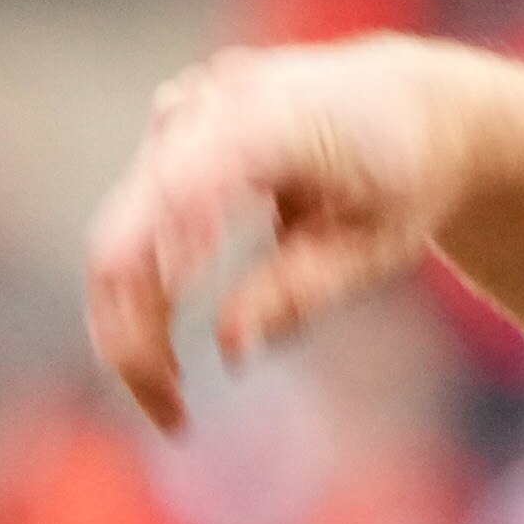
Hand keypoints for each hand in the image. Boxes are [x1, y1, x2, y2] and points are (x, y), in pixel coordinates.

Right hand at [83, 36, 509, 430]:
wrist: (408, 106)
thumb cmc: (403, 177)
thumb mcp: (376, 243)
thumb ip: (303, 290)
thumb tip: (230, 351)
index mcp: (268, 118)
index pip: (186, 190)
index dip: (162, 266)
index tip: (165, 355)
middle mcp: (205, 109)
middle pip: (127, 234)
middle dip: (133, 336)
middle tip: (173, 418)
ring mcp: (175, 122)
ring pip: (115, 242)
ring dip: (129, 330)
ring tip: (173, 409)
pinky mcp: (164, 149)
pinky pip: (129, 234)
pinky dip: (139, 304)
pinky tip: (168, 365)